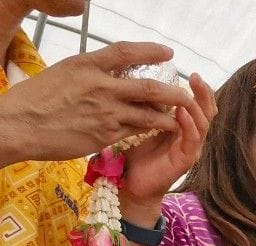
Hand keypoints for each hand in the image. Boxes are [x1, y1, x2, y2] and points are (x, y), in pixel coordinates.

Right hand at [0, 42, 199, 166]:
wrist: (19, 125)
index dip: (150, 51)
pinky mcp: (105, 135)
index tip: (168, 53)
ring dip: (168, 115)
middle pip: (148, 87)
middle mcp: (100, 87)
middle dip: (173, 91)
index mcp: (86, 65)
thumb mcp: (62, 73)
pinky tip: (160, 128)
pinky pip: (136, 130)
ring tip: (181, 115)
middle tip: (186, 93)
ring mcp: (105, 112)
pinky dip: (151, 128)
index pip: (125, 52)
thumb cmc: (35, 99)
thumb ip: (89, 72)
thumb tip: (107, 71)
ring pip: (148, 113)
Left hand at [119, 73, 216, 212]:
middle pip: (205, 111)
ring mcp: (190, 148)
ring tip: (191, 91)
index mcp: (181, 126)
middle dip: (203, 93)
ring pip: (202, 124)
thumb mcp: (140, 123)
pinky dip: (189, 126)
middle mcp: (190, 136)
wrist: (131, 184)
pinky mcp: (185, 160)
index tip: (190, 72)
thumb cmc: (135, 154)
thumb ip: (147, 107)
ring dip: (197, 106)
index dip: (197, 89)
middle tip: (196, 77)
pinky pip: (192, 140)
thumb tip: (139, 80)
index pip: (196, 104)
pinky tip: (183, 114)